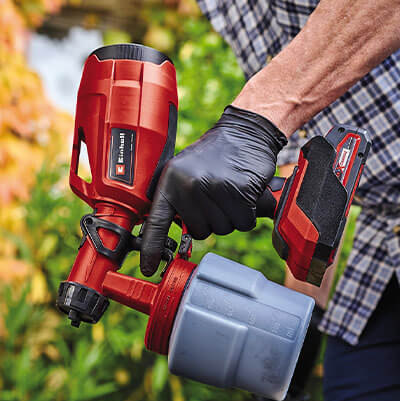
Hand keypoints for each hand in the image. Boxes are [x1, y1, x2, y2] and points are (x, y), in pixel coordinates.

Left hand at [139, 106, 285, 275]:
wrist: (244, 132)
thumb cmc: (214, 156)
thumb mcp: (185, 173)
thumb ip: (177, 201)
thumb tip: (167, 237)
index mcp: (170, 182)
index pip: (157, 222)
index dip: (153, 247)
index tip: (150, 268)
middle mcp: (189, 185)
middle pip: (202, 232)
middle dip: (214, 219)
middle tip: (217, 195)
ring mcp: (214, 187)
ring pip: (225, 228)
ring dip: (232, 215)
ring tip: (230, 190)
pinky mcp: (239, 190)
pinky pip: (244, 221)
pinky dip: (249, 212)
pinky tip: (245, 192)